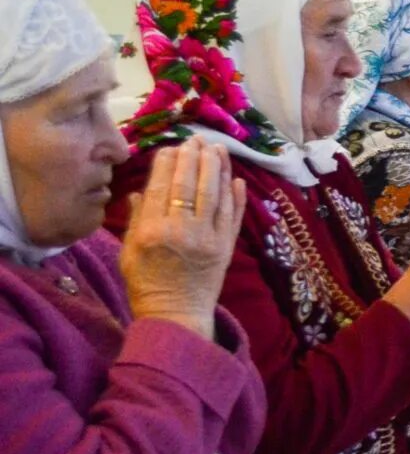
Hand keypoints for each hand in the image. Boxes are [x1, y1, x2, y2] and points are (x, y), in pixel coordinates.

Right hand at [120, 139, 245, 338]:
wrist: (175, 314)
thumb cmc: (146, 283)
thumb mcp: (128, 252)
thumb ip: (135, 220)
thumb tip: (140, 191)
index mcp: (152, 231)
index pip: (161, 188)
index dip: (168, 164)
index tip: (172, 147)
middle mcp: (181, 230)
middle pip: (189, 185)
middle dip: (194, 158)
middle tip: (197, 139)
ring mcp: (208, 238)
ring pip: (215, 195)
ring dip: (218, 168)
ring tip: (218, 148)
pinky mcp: (226, 247)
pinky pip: (233, 215)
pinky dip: (236, 196)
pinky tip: (236, 178)